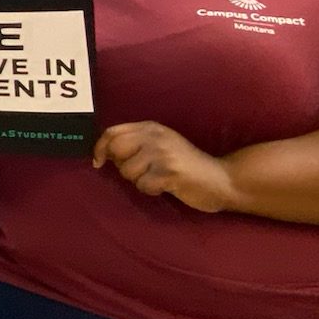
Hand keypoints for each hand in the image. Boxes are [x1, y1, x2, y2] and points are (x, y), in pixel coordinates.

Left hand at [93, 121, 237, 213]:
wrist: (221, 179)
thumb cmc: (186, 165)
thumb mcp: (161, 146)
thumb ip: (136, 144)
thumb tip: (105, 153)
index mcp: (151, 127)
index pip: (113, 132)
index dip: (100, 147)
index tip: (98, 162)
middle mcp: (155, 136)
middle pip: (116, 149)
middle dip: (122, 166)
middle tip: (141, 173)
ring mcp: (163, 153)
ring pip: (128, 171)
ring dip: (139, 181)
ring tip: (158, 179)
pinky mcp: (169, 172)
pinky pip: (143, 185)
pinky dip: (151, 190)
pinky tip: (166, 186)